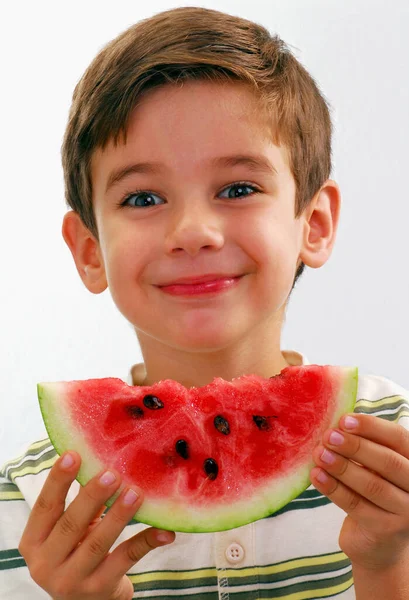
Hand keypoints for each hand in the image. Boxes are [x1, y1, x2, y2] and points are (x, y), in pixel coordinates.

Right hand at [18, 452, 174, 599]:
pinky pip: (126, 559)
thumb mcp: (69, 530)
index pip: (45, 507)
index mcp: (34, 542)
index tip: (74, 454)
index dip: (58, 480)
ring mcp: (72, 580)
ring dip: (119, 515)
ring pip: (99, 543)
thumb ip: (79, 502)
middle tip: (112, 473)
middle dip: (93, 496)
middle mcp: (46, 564)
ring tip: (136, 493)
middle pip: (71, 525)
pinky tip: (164, 530)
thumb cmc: (75, 552)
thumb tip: (101, 458)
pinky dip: (146, 542)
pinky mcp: (100, 590)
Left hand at [311, 413, 408, 569]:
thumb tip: (335, 422)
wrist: (380, 545)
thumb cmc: (375, 492)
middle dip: (355, 446)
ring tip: (319, 454)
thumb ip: (365, 445)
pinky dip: (333, 488)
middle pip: (387, 462)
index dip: (371, 427)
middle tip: (328, 436)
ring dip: (341, 467)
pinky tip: (316, 475)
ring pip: (372, 485)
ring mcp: (406, 513)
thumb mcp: (376, 466)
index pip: (398, 438)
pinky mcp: (386, 531)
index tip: (343, 420)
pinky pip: (356, 505)